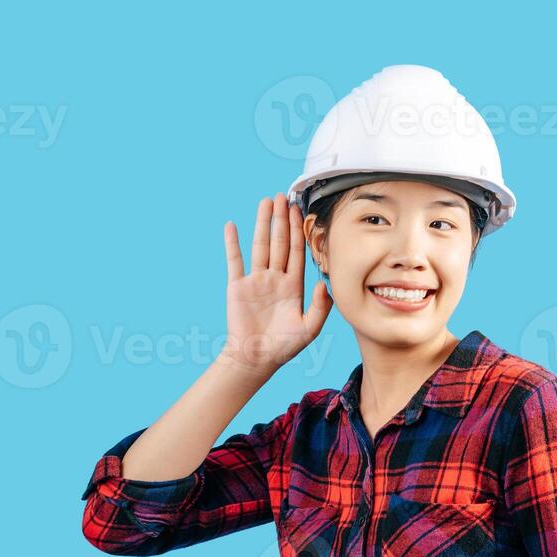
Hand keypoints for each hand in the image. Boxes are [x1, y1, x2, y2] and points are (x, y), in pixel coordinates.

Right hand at [220, 192, 332, 375]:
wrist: (255, 359)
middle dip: (282, 220)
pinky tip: (232, 226)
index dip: (299, 231)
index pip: (298, 252)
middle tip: (283, 197)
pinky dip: (232, 243)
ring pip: (260, 246)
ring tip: (265, 202)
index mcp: (293, 286)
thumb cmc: (284, 347)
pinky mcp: (237, 286)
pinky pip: (234, 261)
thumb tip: (323, 282)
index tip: (300, 211)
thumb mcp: (310, 329)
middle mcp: (275, 279)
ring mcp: (256, 281)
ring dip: (262, 224)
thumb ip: (320, 307)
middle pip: (280, 243)